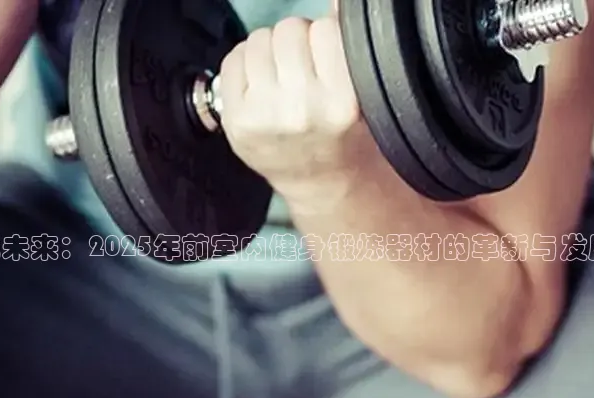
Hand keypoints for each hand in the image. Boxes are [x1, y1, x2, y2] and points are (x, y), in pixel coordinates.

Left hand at [218, 6, 384, 210]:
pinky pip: (233, 60)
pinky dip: (247, 64)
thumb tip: (336, 2)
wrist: (321, 183)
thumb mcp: (360, 94)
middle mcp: (301, 109)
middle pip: (290, 29)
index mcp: (341, 102)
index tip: (327, 56)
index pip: (326, 29)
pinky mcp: (237, 120)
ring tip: (283, 77)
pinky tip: (262, 85)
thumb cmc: (343, 136)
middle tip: (304, 68)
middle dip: (297, 42)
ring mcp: (265, 115)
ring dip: (271, 51)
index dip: (326, 37)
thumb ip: (347, 46)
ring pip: (259, 39)